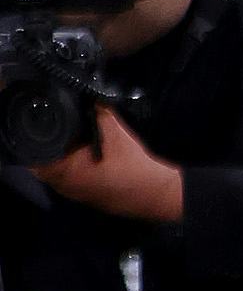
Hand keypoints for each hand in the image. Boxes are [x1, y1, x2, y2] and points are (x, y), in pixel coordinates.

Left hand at [36, 102, 183, 227]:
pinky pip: (70, 180)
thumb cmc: (133, 165)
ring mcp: (77, 195)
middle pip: (44, 164)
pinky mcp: (89, 198)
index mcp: (66, 171)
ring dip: (60, 158)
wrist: (159, 194)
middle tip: (55, 126)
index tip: (42, 121)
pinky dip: (71, 167)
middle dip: (48, 146)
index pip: (35, 155)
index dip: (35, 137)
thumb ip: (95, 108)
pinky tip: (82, 154)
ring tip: (68, 138)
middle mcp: (66, 186)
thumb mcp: (113, 129)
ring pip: (57, 173)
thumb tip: (86, 92)